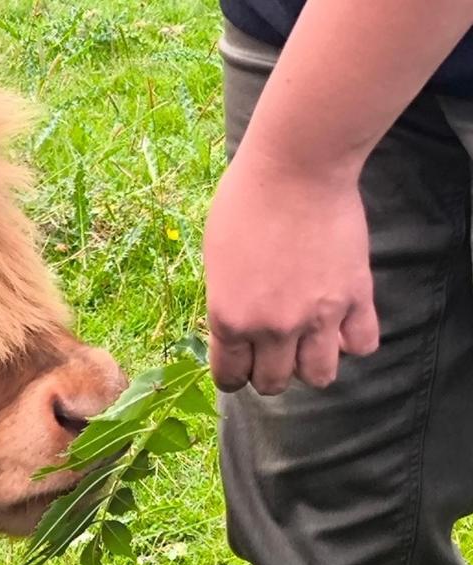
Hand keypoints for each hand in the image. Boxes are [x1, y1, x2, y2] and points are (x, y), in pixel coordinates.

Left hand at [203, 151, 379, 394]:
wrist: (296, 168)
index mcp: (229, 317)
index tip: (238, 365)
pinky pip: (362, 345)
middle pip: (274, 383)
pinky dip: (351, 341)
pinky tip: (340, 323)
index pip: (230, 376)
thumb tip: (236, 327)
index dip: (233, 373)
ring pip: (319, 376)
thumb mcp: (215, 259)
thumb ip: (227, 301)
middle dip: (269, 372)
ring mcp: (318, 316)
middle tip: (270, 351)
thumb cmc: (244, 202)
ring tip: (306, 342)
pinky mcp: (356, 297)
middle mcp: (273, 326)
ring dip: (310, 365)